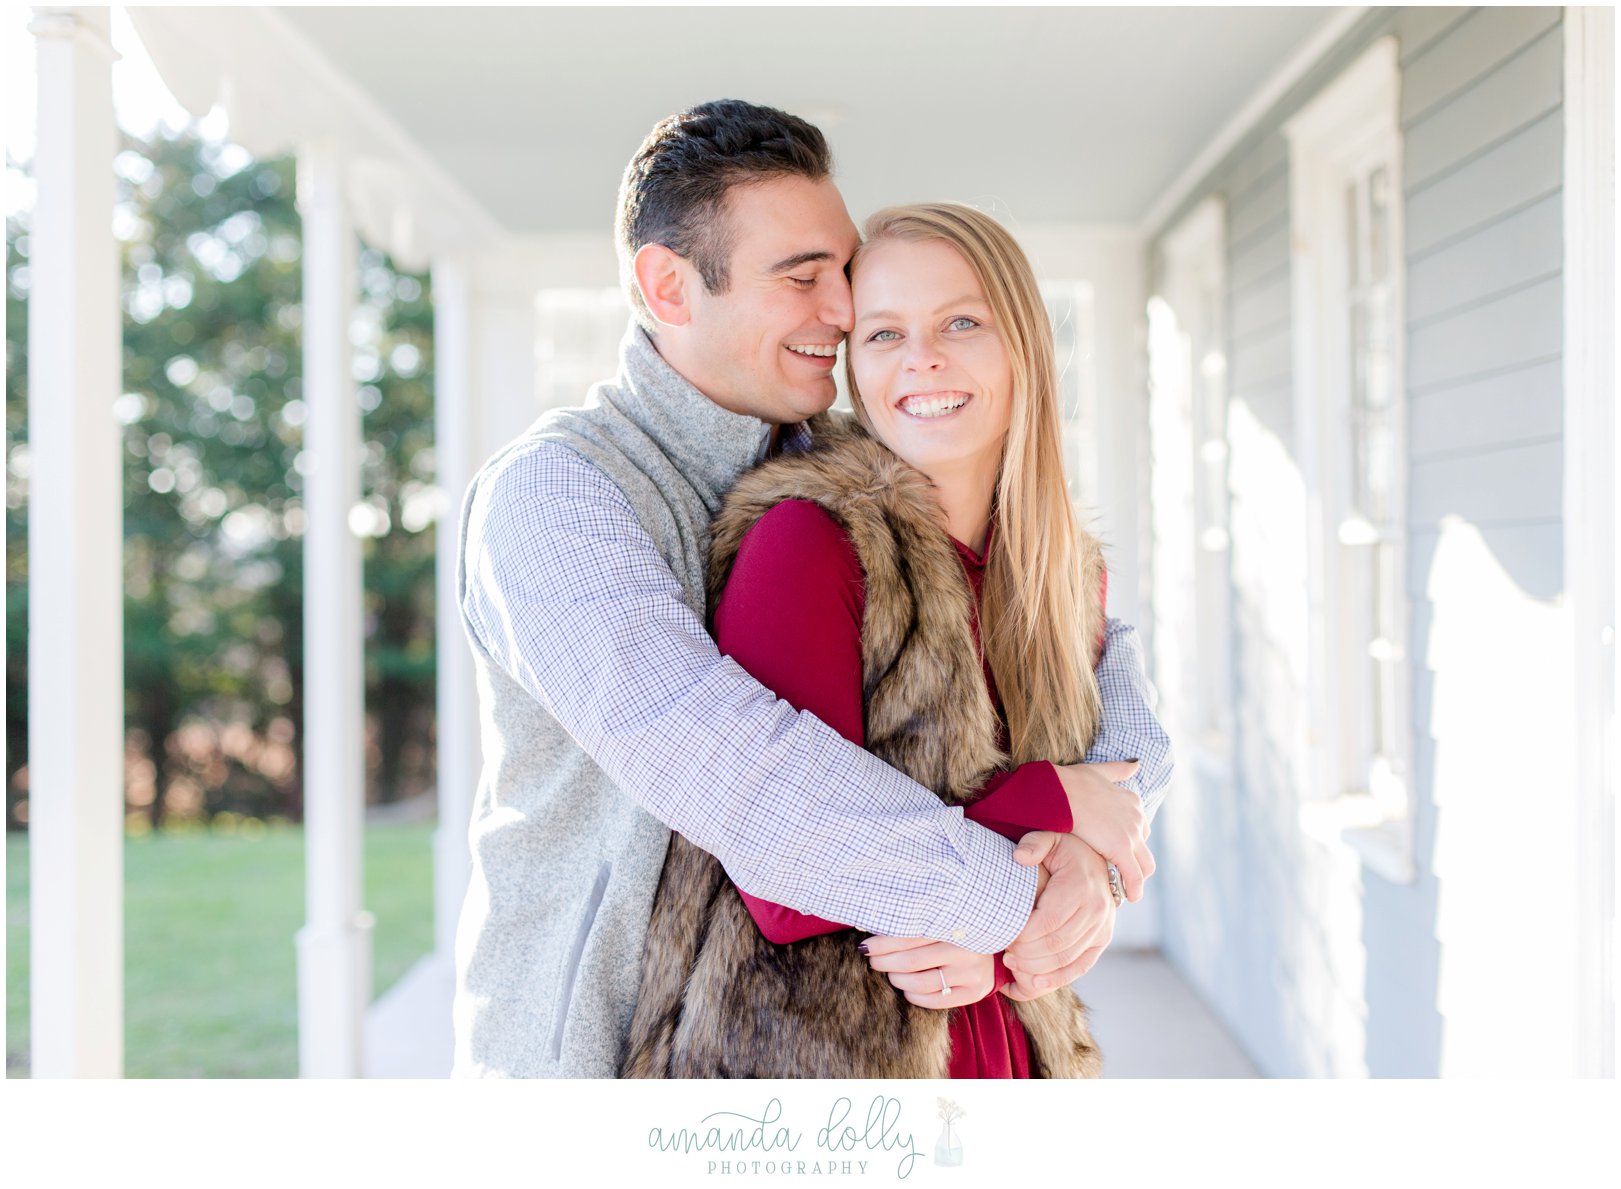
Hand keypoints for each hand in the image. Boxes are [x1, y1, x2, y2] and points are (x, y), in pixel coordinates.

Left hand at [860, 934, 995, 1010]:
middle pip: (912, 961)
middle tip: (874, 961)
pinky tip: (908, 989)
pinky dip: (914, 996)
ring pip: (921, 983)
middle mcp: (965, 949)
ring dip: (897, 980)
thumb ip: (915, 922)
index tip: (866, 946)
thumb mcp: (943, 920)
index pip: (909, 936)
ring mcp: (971, 973)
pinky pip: (935, 1001)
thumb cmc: (959, 931)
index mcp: (954, 925)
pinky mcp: (973, 992)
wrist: (998, 947)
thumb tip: (869, 926)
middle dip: (885, 962)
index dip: (883, 943)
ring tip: (891, 974)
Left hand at [1001, 831, 1115, 999]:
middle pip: (1056, 945)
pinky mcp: (1102, 942)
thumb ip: (1033, 844)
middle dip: (1026, 955)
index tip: (1004, 937)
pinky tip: (1031, 982)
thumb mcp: (1050, 837)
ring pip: (1066, 960)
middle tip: (1004, 955)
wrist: (1098, 862)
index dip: (1023, 935)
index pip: (1049, 920)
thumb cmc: (1066, 850)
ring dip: (1036, 970)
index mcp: (1081, 886)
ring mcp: (1102, 929)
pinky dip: (1054, 980)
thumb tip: (1019, 858)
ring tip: (1012, 965)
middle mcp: (1096, 910)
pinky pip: (1079, 968)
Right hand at [1053, 760, 1154, 901]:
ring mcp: (1131, 834)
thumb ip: (1118, 769)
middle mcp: (1136, 817)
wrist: (1059, 792)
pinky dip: (1133, 889)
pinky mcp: (1121, 850)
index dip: (1129, 840)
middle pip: (1143, 846)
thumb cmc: (1070, 782)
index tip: (1118, 850)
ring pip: (1144, 864)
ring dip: (1137, 878)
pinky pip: (1133, 877)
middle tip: (1121, 873)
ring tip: (1126, 890)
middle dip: (1135, 860)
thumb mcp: (1098, 771)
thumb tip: (1137, 764)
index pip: (1138, 826)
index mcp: (1131, 801)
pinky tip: (1128, 897)